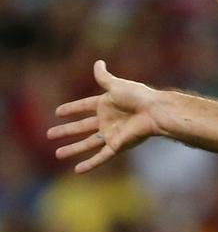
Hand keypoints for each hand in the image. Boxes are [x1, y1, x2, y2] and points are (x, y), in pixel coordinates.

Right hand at [47, 61, 161, 172]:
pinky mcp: (117, 145)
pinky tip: (77, 170)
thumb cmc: (138, 96)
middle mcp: (107, 120)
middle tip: (49, 134)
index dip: (72, 109)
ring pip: (87, 144)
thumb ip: (104, 77)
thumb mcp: (116, 85)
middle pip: (82, 127)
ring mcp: (112, 134)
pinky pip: (101, 157)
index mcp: (106, 104)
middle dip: (66, 131)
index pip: (84, 106)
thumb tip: (98, 62)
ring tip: (57, 153)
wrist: (154, 111)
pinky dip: (90, 164)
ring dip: (73, 149)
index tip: (58, 112)